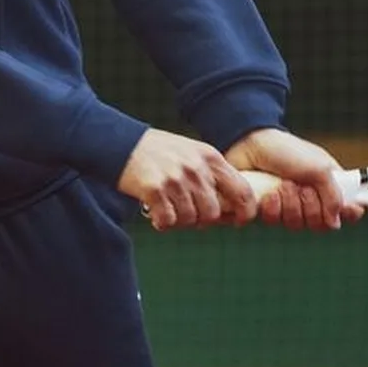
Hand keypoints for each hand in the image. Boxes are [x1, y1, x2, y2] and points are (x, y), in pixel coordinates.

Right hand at [117, 128, 257, 230]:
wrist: (122, 143)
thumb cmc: (160, 152)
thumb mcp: (192, 153)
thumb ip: (212, 175)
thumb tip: (232, 210)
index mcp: (210, 157)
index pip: (242, 190)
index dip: (245, 212)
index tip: (238, 221)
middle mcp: (195, 167)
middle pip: (212, 213)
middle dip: (201, 220)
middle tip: (186, 213)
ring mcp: (175, 178)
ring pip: (190, 219)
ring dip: (179, 220)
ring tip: (168, 207)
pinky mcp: (155, 189)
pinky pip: (167, 221)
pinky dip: (161, 222)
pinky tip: (155, 212)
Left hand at [224, 129, 364, 231]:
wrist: (249, 144)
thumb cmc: (286, 150)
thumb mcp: (318, 167)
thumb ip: (333, 195)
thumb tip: (335, 223)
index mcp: (325, 185)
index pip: (344, 208)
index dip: (348, 213)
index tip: (350, 211)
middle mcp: (308, 198)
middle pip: (319, 223)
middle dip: (311, 206)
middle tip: (303, 188)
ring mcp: (287, 205)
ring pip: (297, 224)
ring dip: (291, 204)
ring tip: (283, 184)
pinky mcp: (267, 209)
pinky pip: (275, 222)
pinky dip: (273, 207)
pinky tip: (270, 193)